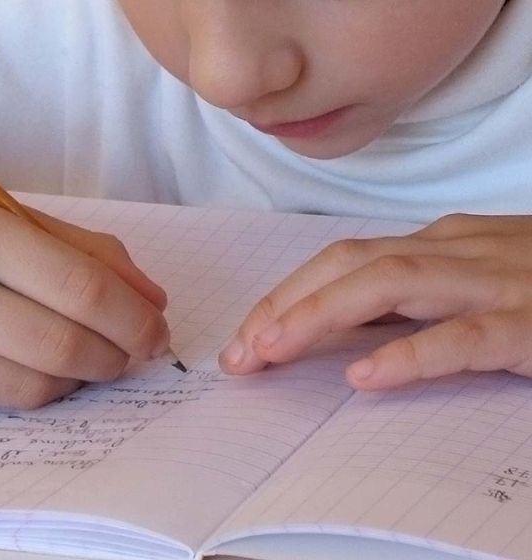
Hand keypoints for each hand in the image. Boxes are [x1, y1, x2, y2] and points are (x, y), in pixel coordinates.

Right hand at [0, 180, 168, 417]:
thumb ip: (81, 250)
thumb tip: (152, 300)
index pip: (79, 287)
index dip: (133, 318)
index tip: (155, 329)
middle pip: (62, 346)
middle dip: (116, 356)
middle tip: (132, 352)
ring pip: (33, 390)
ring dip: (78, 380)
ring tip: (85, 359)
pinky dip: (27, 390)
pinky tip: (27, 368)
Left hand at [218, 214, 531, 389]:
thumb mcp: (469, 285)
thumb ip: (410, 302)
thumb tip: (337, 337)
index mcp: (439, 245)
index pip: (341, 261)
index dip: (286, 295)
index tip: (245, 337)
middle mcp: (458, 252)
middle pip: (350, 265)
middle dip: (285, 305)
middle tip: (240, 354)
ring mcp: (497, 283)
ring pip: (392, 284)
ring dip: (320, 317)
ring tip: (272, 351)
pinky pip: (465, 337)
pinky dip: (411, 354)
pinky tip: (365, 375)